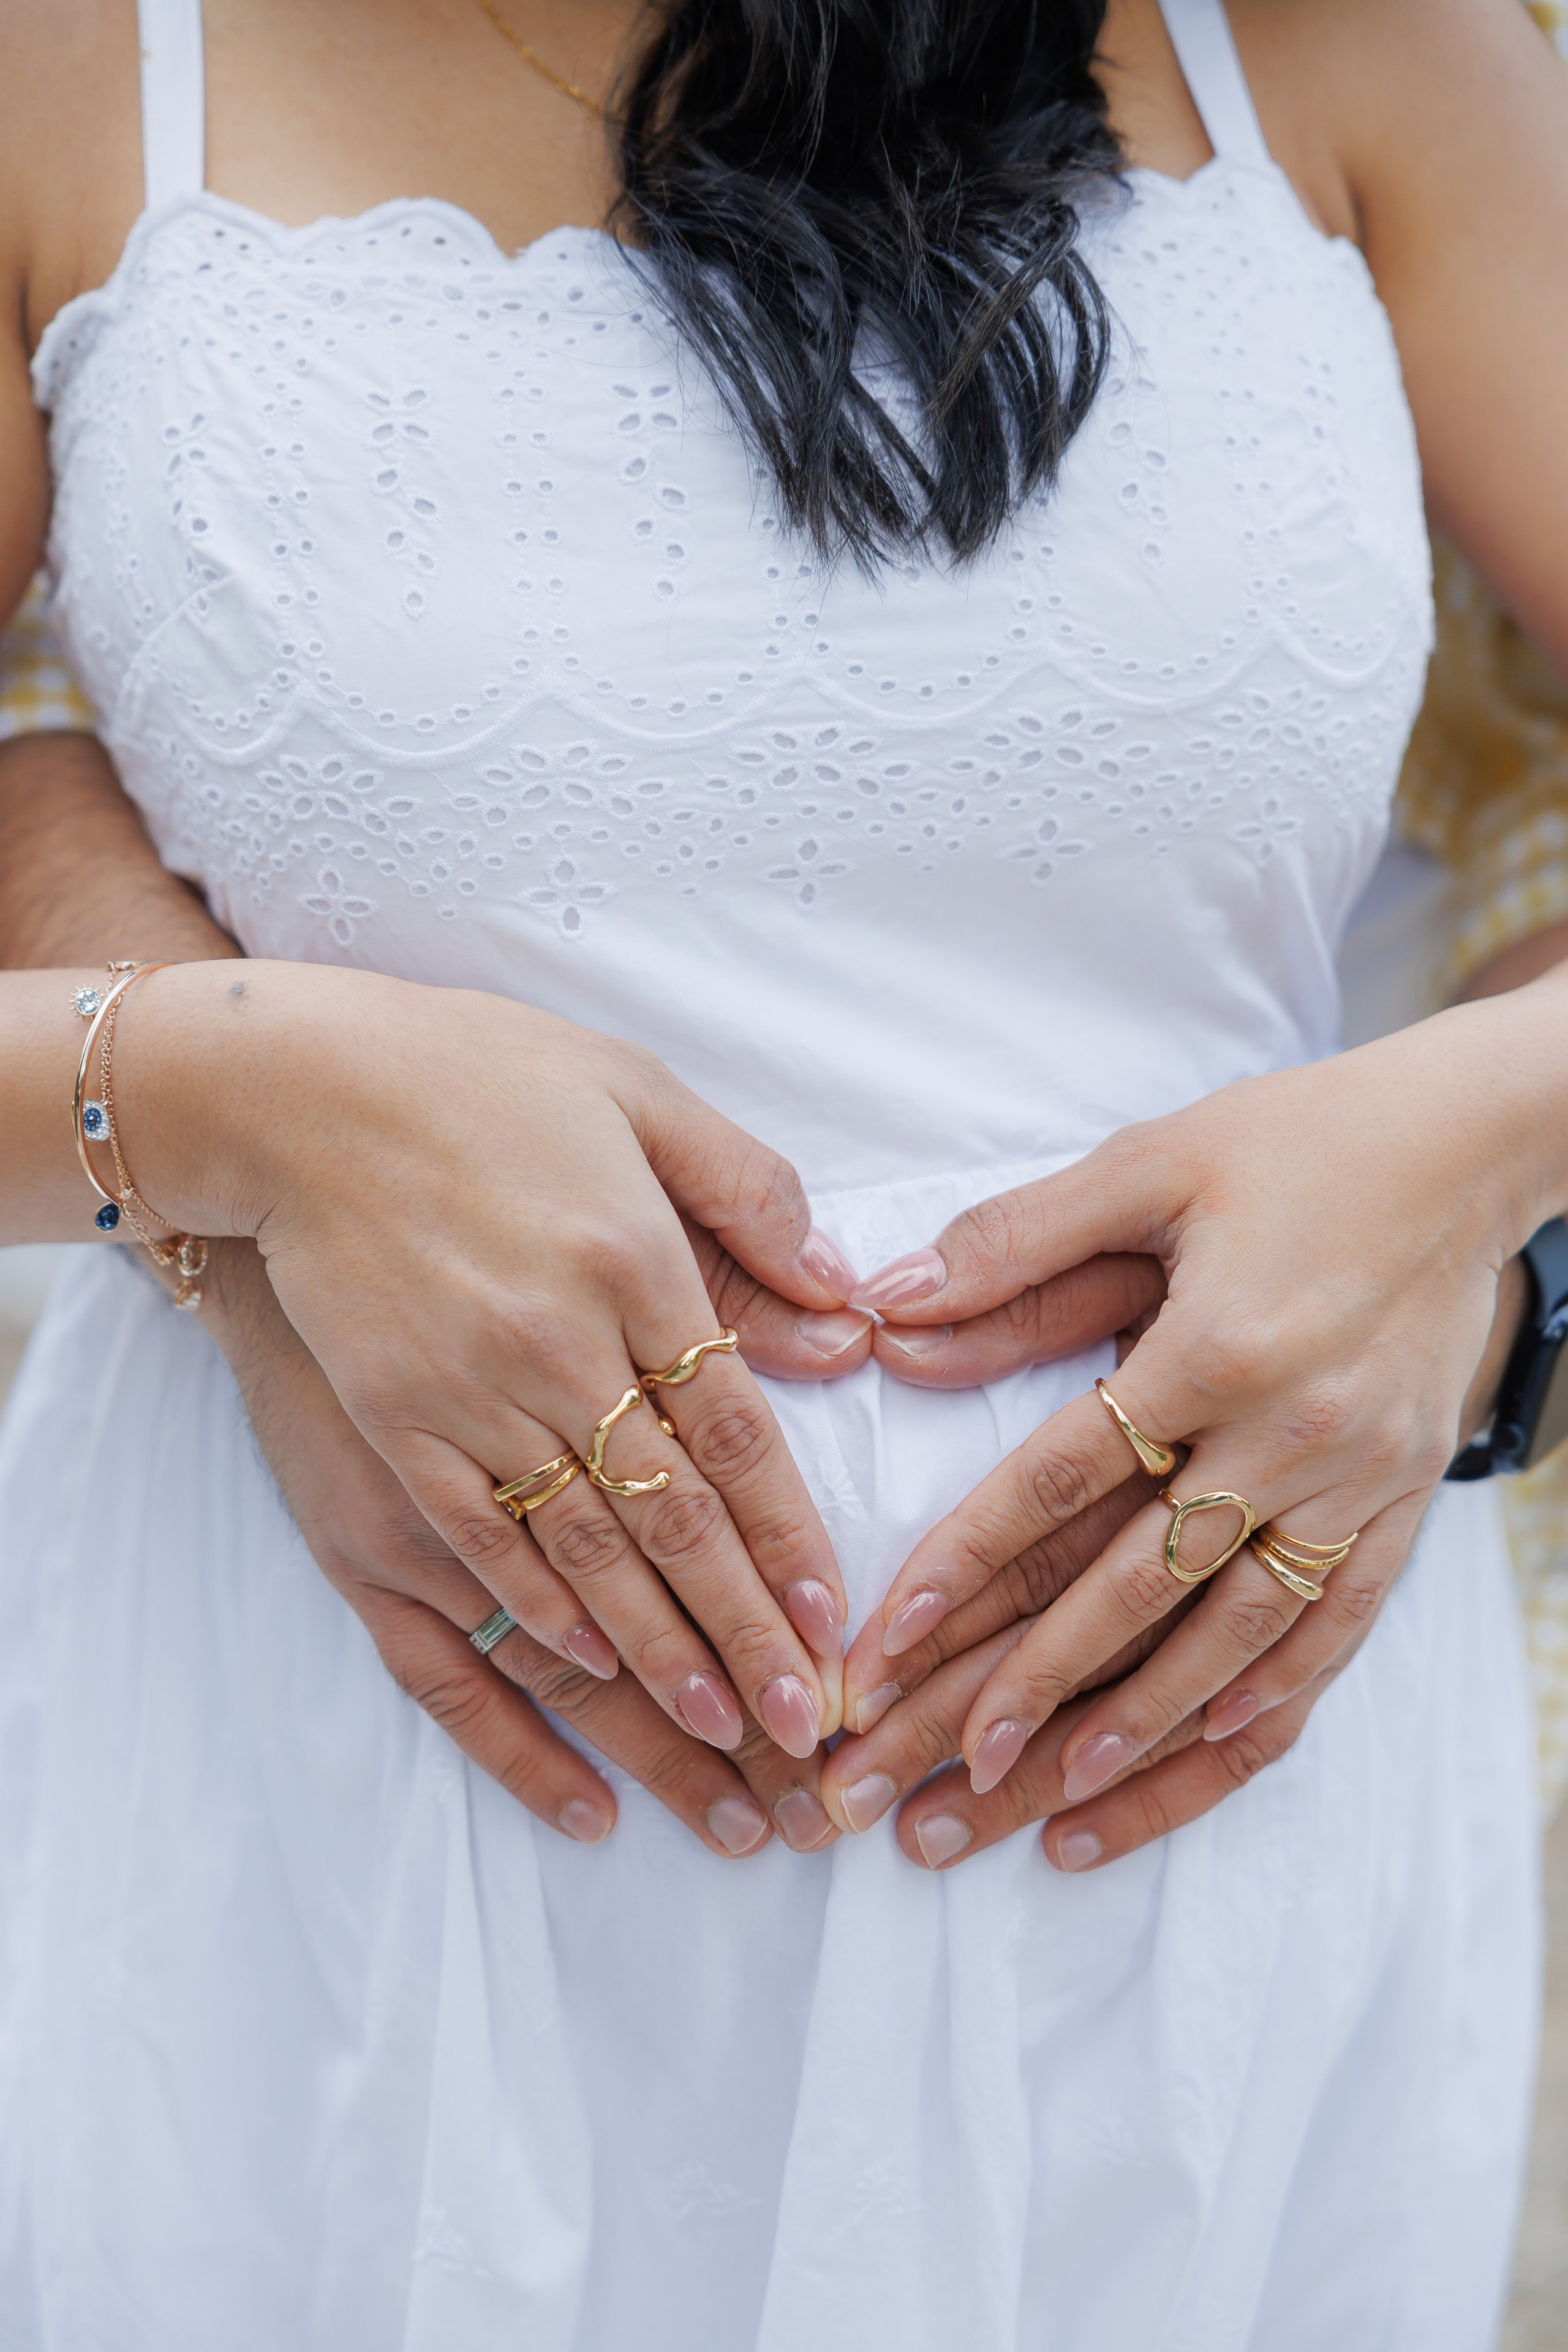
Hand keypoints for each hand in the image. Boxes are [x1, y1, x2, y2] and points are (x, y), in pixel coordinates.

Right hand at [116, 963, 871, 1759]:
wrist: (295, 1084)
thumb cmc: (477, 1076)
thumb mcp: (636, 1092)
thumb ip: (747, 1194)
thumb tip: (841, 1302)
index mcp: (633, 1259)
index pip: (735, 1433)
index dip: (789, 1540)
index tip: (834, 1625)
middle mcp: (558, 1341)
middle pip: (672, 1518)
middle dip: (743, 1634)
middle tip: (807, 1730)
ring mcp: (467, 1391)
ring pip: (583, 1551)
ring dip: (656, 1653)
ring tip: (721, 1736)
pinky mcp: (390, 1418)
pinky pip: (475, 1537)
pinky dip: (533, 1607)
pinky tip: (587, 1668)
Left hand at [858, 981, 1566, 1829]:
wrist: (1471, 1148)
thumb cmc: (1297, 1143)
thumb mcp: (1152, 1164)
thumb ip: (1015, 1242)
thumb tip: (885, 1305)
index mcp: (1217, 1346)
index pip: (1060, 1484)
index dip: (961, 1568)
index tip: (879, 1648)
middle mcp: (1292, 1434)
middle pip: (1134, 1593)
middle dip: (1023, 1692)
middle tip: (929, 1774)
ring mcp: (1357, 1486)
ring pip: (1232, 1643)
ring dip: (1133, 1732)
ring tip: (1038, 1805)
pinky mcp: (1401, 1509)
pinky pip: (1331, 1639)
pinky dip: (1260, 1710)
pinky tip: (1190, 1760)